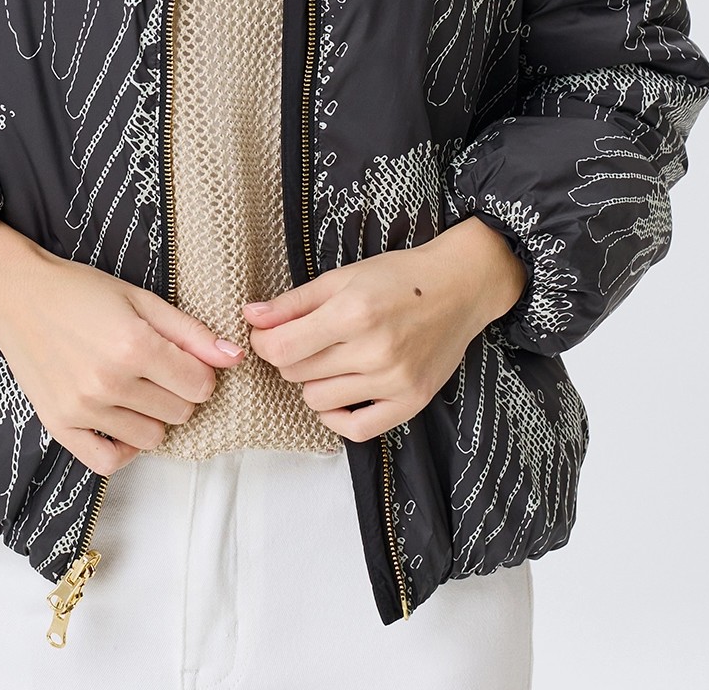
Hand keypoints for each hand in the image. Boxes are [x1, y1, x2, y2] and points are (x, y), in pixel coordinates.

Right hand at [0, 218, 246, 475]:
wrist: (19, 297)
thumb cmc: (81, 291)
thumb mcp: (141, 298)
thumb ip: (190, 331)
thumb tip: (234, 357)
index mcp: (135, 346)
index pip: (199, 386)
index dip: (200, 373)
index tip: (185, 360)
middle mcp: (110, 382)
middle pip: (180, 413)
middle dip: (178, 392)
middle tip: (158, 368)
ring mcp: (84, 409)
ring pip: (152, 439)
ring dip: (153, 417)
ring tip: (135, 388)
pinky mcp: (60, 426)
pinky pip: (108, 462)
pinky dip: (123, 448)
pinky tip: (122, 421)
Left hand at [241, 217, 527, 442]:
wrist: (458, 288)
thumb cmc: (399, 277)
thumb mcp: (342, 277)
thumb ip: (293, 302)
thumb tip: (250, 316)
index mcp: (353, 312)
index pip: (282, 348)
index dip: (264, 343)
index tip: (268, 334)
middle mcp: (373, 351)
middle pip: (297, 373)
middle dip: (290, 357)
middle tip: (307, 340)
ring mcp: (394, 381)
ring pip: (319, 401)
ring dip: (314, 382)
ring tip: (330, 360)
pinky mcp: (410, 402)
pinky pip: (357, 430)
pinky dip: (337, 416)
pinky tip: (339, 395)